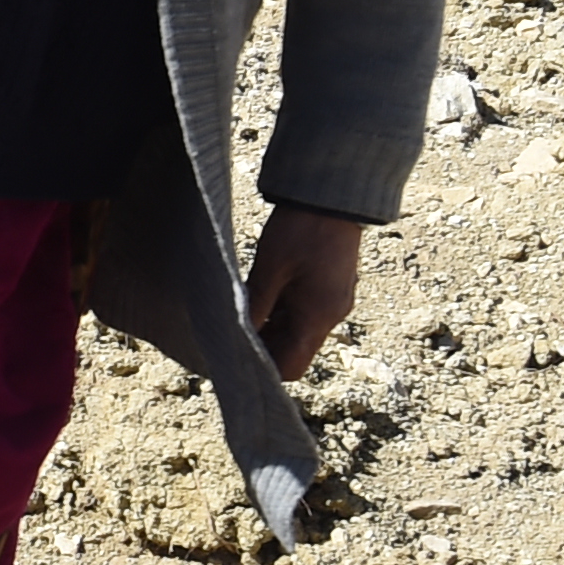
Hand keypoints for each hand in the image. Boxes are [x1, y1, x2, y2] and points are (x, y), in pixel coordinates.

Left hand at [244, 205, 365, 379]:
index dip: (262, 369)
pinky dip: (282, 312)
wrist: (334, 195)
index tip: (233, 357)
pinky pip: (304, 312)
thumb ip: (255, 305)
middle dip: (264, 347)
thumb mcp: (270, 269)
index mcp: (318, 317)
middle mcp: (331, 315)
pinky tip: (259, 297)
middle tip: (230, 333)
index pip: (291, 366)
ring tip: (241, 312)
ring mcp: (332, 301)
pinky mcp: (330, 288)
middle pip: (294, 351)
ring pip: (297, 331)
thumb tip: (237, 335)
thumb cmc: (301, 229)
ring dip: (271, 328)